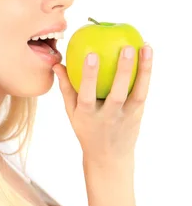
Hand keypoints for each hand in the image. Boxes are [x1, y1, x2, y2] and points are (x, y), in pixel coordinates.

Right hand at [52, 44, 152, 164]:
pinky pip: (144, 92)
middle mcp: (108, 117)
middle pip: (117, 94)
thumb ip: (67, 88)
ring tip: (146, 47)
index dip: (89, 75)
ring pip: (137, 93)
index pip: (87, 94)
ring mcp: (126, 117)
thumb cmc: (87, 130)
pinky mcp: (138, 115)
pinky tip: (148, 54)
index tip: (90, 54)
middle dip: (122, 71)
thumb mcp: (73, 113)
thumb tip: (58, 64)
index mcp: (88, 116)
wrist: (109, 158)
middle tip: (126, 48)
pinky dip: (147, 73)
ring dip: (143, 70)